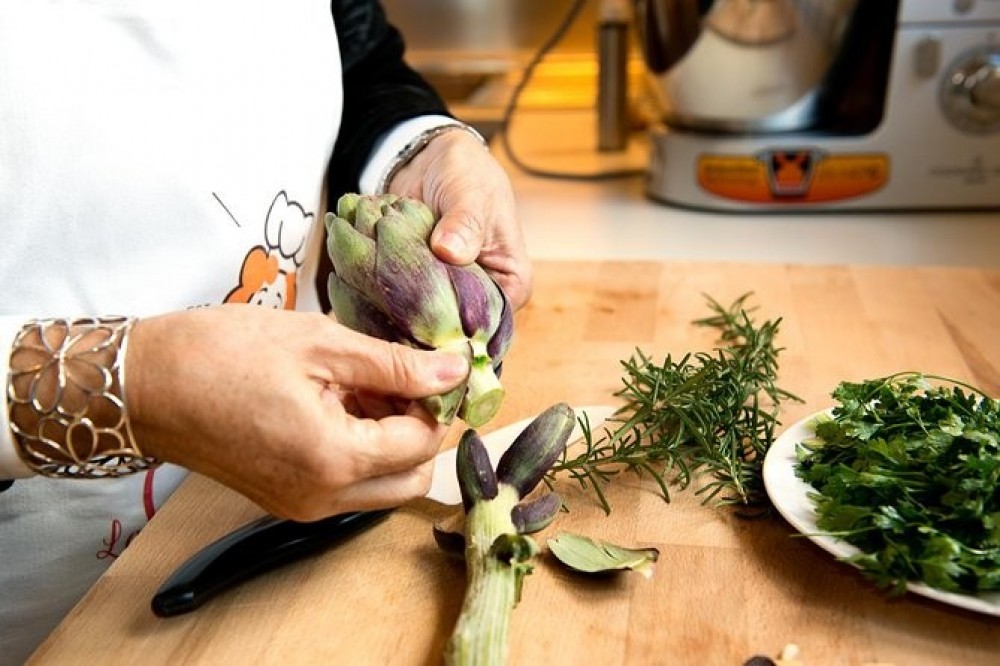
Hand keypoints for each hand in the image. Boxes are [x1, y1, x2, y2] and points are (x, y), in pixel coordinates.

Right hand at [125, 305, 468, 520]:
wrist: (144, 383)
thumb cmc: (222, 353)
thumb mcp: (320, 344)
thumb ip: (395, 364)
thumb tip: (454, 370)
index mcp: (335, 458)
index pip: (423, 443)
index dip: (437, 402)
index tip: (433, 365)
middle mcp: (323, 497)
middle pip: (411, 477)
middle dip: (419, 430)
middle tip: (401, 380)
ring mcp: (303, 504)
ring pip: (382, 487)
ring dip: (390, 443)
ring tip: (363, 387)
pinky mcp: (285, 500)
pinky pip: (347, 486)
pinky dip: (358, 451)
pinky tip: (338, 403)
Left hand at [387, 128, 532, 310]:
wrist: (433, 160)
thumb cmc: (468, 174)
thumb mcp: (472, 194)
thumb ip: (464, 224)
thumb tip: (450, 251)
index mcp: (510, 285)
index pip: (489, 324)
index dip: (458, 328)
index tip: (425, 315)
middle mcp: (481, 297)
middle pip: (453, 326)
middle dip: (422, 315)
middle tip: (392, 297)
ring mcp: (448, 293)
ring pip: (422, 316)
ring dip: (397, 300)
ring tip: (377, 276)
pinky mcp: (418, 286)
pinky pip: (399, 300)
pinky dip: (381, 288)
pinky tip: (365, 273)